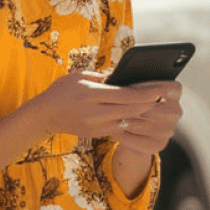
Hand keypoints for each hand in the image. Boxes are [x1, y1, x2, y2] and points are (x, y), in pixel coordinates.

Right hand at [26, 71, 181, 143]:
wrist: (44, 116)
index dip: (145, 94)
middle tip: (164, 98)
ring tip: (158, 107)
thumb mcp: (81, 76)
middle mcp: (94, 113)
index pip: (124, 96)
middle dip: (149, 105)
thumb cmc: (63, 90)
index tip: (159, 91)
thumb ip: (104, 76)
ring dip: (144, 115)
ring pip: (128, 122)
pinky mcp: (97, 134)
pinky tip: (143, 117)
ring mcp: (96, 126)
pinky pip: (120, 129)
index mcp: (91, 94)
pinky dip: (133, 123)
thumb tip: (126, 75)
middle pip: (130, 110)